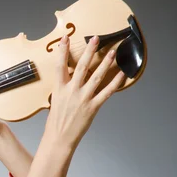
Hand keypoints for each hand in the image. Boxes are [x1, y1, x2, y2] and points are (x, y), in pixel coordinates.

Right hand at [44, 34, 125, 149]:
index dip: (62, 50)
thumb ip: (63, 88)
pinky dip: (115, 82)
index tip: (65, 38)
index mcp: (59, 89)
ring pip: (96, 77)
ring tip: (112, 53)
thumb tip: (71, 77)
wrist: (59, 138)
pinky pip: (107, 92)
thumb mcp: (55, 101)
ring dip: (105, 63)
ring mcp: (83, 98)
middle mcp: (71, 91)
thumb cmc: (56, 121)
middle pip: (81, 67)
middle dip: (89, 51)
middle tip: (96, 39)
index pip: (60, 65)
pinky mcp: (93, 107)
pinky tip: (122, 74)